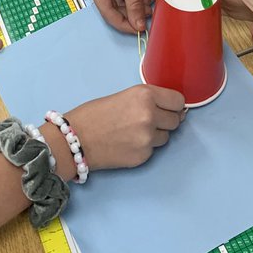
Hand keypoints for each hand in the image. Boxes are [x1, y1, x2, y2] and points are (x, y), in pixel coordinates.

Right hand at [63, 84, 185, 171]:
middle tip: (148, 120)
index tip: (168, 107)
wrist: (74, 140)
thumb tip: (172, 110)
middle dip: (165, 120)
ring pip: (166, 136)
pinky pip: (153, 150)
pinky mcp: (143, 157)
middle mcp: (150, 116)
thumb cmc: (94, 114)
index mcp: (145, 95)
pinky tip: (127, 143)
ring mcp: (148, 138)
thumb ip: (148, 100)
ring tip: (133, 132)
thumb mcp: (124, 96)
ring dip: (156, 134)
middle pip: (175, 120)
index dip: (173, 105)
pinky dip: (144, 147)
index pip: (178, 101)